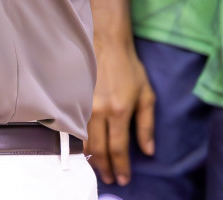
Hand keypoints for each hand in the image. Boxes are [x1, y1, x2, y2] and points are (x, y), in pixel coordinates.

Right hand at [86, 32, 155, 187]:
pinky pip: (76, 126)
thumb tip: (148, 150)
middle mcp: (99, 111)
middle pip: (99, 148)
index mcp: (119, 111)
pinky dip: (81, 141)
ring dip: (92, 157)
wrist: (106, 43)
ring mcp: (84, 104)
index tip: (123, 179)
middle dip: (104, 167)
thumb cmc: (129, 68)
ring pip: (84, 139)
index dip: (121, 167)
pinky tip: (86, 148)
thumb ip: (146, 125)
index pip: (118, 148)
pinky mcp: (75, 98)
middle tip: (110, 178)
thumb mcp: (147, 96)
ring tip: (98, 167)